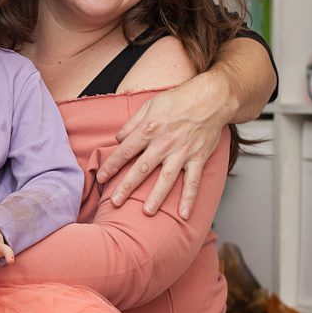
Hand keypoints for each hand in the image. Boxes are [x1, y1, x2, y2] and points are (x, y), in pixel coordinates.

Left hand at [96, 73, 227, 218]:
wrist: (211, 98)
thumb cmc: (178, 100)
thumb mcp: (149, 105)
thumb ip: (132, 123)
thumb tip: (118, 139)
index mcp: (149, 129)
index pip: (125, 151)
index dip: (111, 165)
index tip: (101, 178)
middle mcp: (164, 143)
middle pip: (141, 168)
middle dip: (127, 186)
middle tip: (115, 202)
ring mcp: (182, 152)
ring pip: (166, 178)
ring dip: (156, 196)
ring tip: (146, 212)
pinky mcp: (198, 158)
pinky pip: (193, 181)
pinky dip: (189, 198)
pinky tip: (184, 214)